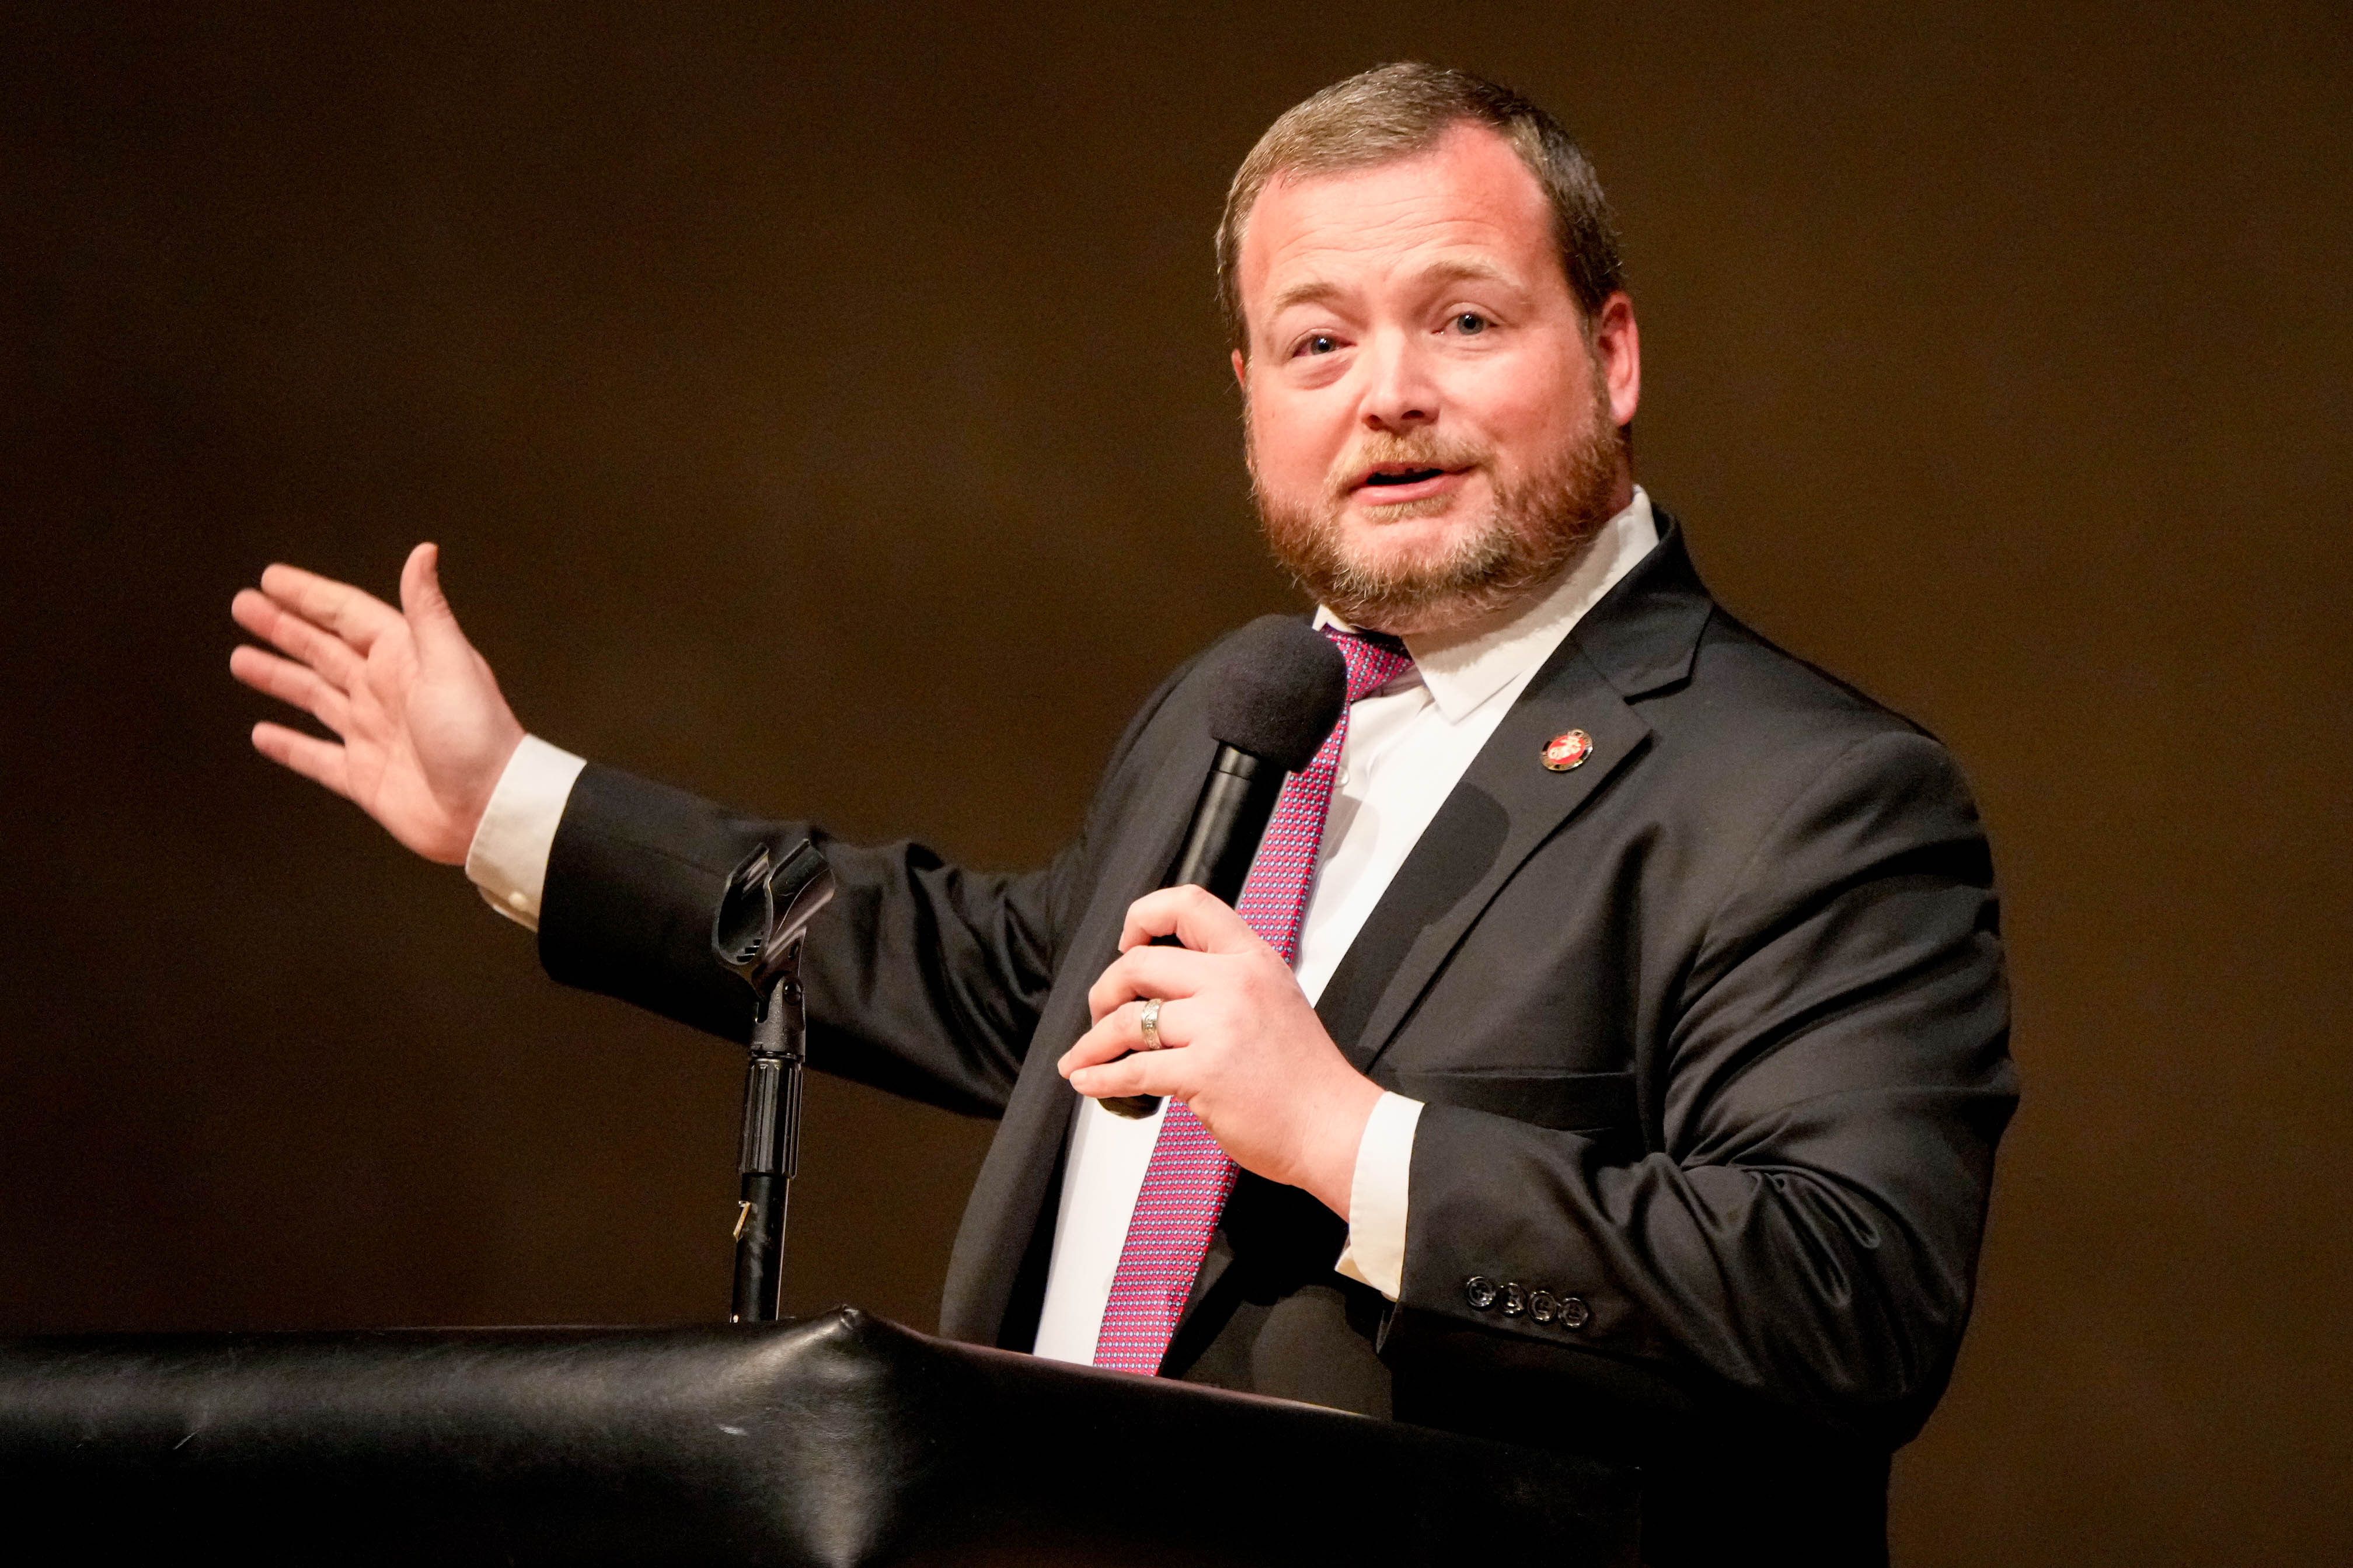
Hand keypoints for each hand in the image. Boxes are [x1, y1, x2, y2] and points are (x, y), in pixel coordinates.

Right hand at [229, 543, 524, 864]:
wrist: (490, 809)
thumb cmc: (480, 737)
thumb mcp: (451, 663)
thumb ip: (428, 610)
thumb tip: (424, 552)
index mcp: (404, 659)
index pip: (347, 616)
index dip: (309, 596)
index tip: (271, 579)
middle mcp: (384, 692)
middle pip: (322, 650)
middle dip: (282, 628)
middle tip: (243, 607)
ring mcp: (372, 734)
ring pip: (313, 698)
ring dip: (278, 677)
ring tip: (241, 659)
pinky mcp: (364, 777)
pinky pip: (316, 758)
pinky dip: (289, 746)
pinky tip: (263, 733)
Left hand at [1059, 886, 1384, 1217]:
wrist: (1334, 1127)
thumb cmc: (1305, 1076)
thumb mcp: (1275, 1000)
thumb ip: (1228, 983)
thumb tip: (1168, 989)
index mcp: (1252, 959)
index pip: (1190, 905)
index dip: (1144, 916)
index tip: (1127, 940)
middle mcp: (1234, 983)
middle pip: (1140, 964)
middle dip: (1105, 991)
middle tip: (1098, 1013)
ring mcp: (1218, 1026)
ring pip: (1128, 1019)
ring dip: (1092, 1041)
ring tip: (1082, 1056)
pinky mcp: (1203, 1072)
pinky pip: (1133, 1070)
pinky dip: (1100, 1076)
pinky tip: (1090, 1081)